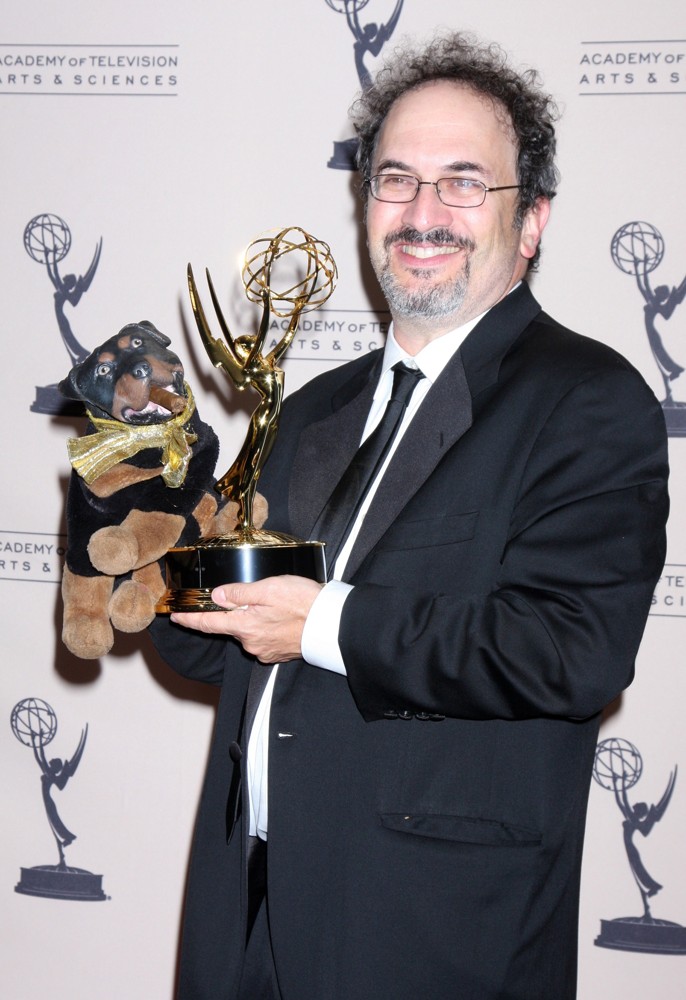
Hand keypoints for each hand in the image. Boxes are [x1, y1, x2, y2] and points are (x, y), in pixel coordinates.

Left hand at [170, 575, 323, 662]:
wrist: (332, 624)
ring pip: (249, 631)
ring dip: (255, 618)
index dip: (188, 619)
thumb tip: (217, 596)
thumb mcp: (268, 588)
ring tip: (276, 604)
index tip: (175, 616)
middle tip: (255, 595)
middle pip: (231, 626)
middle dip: (235, 612)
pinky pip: (264, 638)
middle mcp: (251, 643)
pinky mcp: (278, 653)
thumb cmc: (303, 602)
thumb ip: (239, 592)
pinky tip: (282, 617)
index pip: (208, 624)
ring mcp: (265, 651)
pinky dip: (267, 627)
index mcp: (244, 626)